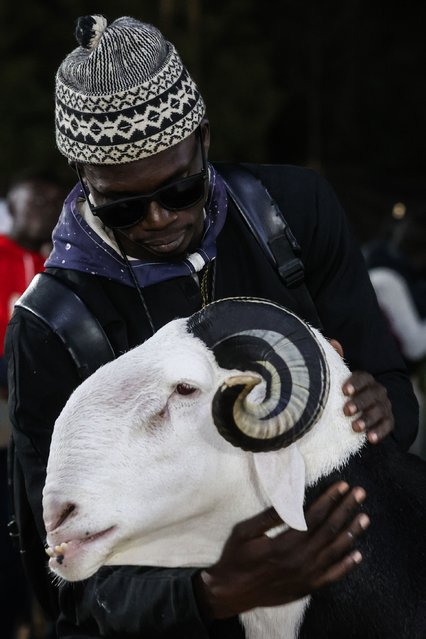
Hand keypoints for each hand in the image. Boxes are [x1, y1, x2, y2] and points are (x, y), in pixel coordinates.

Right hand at [194, 482, 368, 618]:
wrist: (231, 593)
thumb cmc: (236, 558)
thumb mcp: (245, 531)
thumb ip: (269, 517)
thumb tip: (291, 500)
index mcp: (285, 543)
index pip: (314, 516)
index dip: (330, 499)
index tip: (342, 485)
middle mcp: (300, 559)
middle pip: (329, 530)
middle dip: (346, 509)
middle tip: (360, 493)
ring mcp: (306, 575)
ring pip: (335, 551)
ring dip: (351, 533)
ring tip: (365, 517)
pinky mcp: (308, 587)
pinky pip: (332, 576)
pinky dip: (346, 566)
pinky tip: (358, 554)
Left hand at [342, 371, 393, 443]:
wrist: (357, 412)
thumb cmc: (343, 396)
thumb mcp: (338, 383)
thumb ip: (335, 368)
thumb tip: (334, 347)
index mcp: (366, 381)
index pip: (363, 378)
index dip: (355, 383)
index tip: (344, 391)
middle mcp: (377, 391)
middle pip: (372, 394)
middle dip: (359, 403)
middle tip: (346, 411)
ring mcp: (384, 406)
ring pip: (379, 410)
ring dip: (367, 419)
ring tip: (355, 427)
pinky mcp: (388, 420)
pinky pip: (387, 426)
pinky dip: (379, 432)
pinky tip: (370, 438)